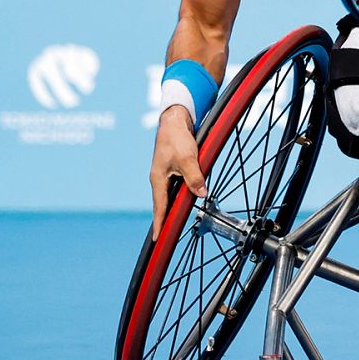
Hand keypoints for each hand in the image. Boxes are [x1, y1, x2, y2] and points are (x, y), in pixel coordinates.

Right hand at [149, 105, 206, 240]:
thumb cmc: (177, 137)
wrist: (175, 120)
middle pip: (163, 204)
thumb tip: (201, 194)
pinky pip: (176, 186)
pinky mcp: (173, 168)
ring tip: (173, 222)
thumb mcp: (187, 158)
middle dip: (164, 219)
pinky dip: (180, 195)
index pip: (159, 207)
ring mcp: (166, 173)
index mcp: (158, 179)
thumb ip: (194, 177)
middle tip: (165, 235)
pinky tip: (186, 199)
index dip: (159, 223)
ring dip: (173, 207)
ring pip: (170, 195)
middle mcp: (160, 178)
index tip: (157, 239)